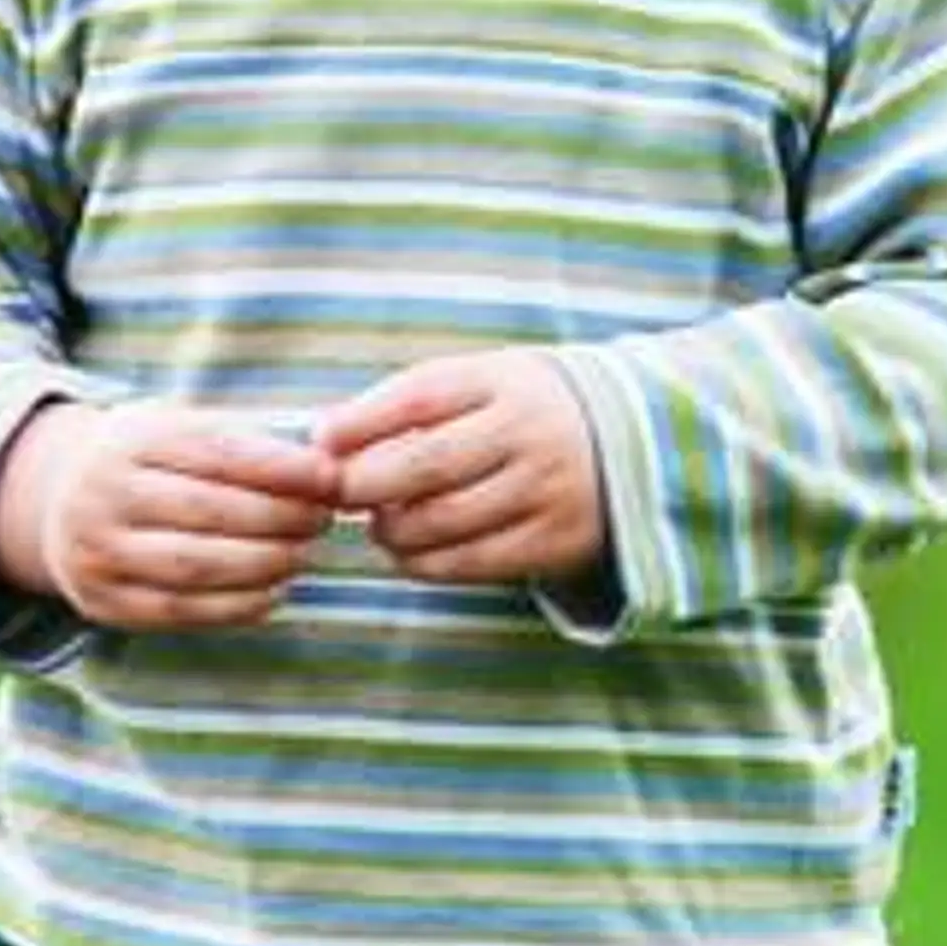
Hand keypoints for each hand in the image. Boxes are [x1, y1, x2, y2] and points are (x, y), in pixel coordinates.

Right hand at [0, 399, 341, 629]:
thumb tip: (323, 469)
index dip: (281, 468)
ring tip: (303, 554)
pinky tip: (273, 592)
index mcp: (130, 442)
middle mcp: (103, 496)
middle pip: (209, 512)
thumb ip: (242, 441)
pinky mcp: (102, 602)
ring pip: (195, 566)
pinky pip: (178, 611)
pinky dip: (236, 606)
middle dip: (280, 518)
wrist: (58, 500)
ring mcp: (96, 553)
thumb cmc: (147, 459)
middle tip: (323, 519)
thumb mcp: (178, 427)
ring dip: (264, 564)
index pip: (217, 453)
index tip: (331, 477)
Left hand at [320, 351, 608, 585]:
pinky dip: (423, 563)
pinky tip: (410, 551)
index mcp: (504, 381)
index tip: (322, 443)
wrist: (624, 445)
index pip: (420, 398)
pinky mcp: (556, 541)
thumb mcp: (475, 384)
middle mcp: (530, 433)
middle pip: (426, 465)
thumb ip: (402, 404)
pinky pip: (470, 564)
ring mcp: (547, 489)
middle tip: (341, 494)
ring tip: (381, 523)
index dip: (361, 422)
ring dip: (390, 530)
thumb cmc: (515, 411)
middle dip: (365, 485)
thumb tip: (323, 438)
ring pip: (441, 522)